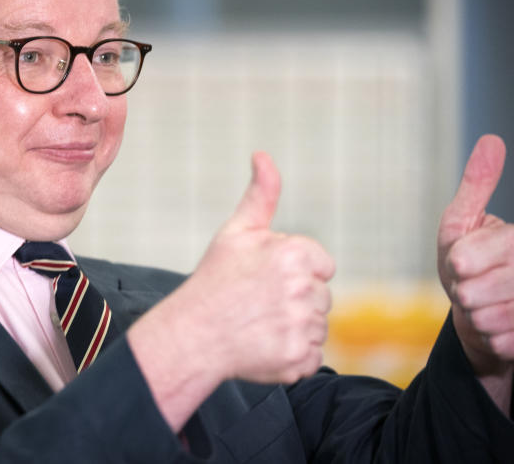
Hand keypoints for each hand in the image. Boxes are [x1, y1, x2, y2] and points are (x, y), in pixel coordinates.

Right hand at [177, 151, 335, 384]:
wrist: (191, 334)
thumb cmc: (214, 280)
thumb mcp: (236, 232)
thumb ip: (261, 194)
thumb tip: (263, 155)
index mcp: (295, 254)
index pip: (322, 266)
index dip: (295, 272)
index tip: (266, 278)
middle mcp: (303, 289)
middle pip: (322, 297)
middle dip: (297, 300)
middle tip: (258, 302)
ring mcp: (301, 326)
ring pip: (318, 326)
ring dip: (296, 327)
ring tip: (260, 323)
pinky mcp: (298, 359)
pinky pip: (312, 355)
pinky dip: (293, 354)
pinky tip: (265, 344)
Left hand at [437, 134, 513, 377]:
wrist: (477, 309)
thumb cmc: (466, 263)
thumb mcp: (460, 223)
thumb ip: (476, 185)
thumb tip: (493, 140)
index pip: (463, 260)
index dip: (453, 266)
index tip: (462, 262)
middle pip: (471, 292)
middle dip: (460, 293)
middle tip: (469, 286)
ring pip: (484, 318)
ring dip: (473, 316)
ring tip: (481, 305)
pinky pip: (499, 343)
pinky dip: (488, 338)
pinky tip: (495, 326)